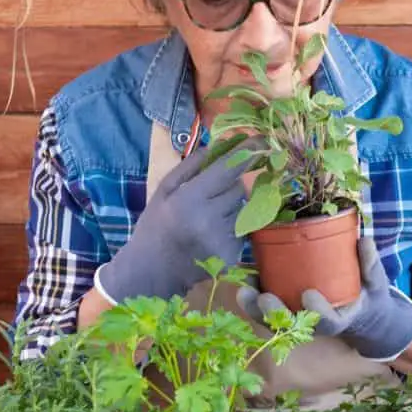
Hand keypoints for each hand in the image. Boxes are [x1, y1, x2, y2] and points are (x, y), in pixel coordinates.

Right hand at [95, 140, 256, 303]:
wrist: (151, 272)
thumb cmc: (155, 226)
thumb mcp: (163, 191)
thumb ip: (190, 167)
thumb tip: (218, 145)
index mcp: (189, 199)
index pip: (227, 170)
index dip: (245, 153)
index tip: (260, 138)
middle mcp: (209, 219)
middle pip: (239, 189)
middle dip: (230, 186)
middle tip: (211, 195)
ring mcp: (222, 239)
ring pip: (243, 209)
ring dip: (231, 208)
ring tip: (207, 218)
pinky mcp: (231, 255)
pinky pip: (242, 230)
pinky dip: (233, 227)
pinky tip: (212, 234)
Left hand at [237, 237, 411, 360]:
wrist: (360, 309)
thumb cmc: (366, 293)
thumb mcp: (375, 282)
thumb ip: (370, 264)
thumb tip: (365, 240)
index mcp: (338, 319)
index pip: (326, 322)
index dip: (317, 311)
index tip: (309, 294)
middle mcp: (314, 324)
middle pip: (291, 327)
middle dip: (275, 314)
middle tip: (264, 298)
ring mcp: (298, 319)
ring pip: (273, 320)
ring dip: (256, 307)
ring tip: (244, 290)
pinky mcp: (286, 308)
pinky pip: (267, 308)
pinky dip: (254, 296)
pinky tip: (245, 279)